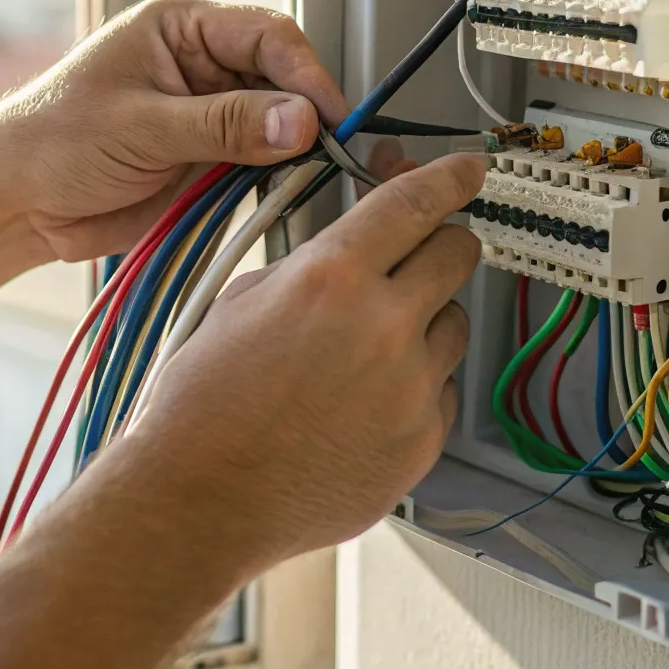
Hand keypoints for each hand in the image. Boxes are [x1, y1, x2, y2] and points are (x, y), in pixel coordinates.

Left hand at [0, 0, 346, 261]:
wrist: (15, 201)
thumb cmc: (50, 140)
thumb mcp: (139, 126)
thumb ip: (221, 124)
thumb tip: (298, 120)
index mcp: (180, 29)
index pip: (267, 36)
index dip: (304, 74)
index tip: (328, 116)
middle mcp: (202, 66)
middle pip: (282, 78)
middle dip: (308, 112)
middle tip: (329, 151)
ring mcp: (209, 115)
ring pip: (279, 124)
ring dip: (297, 150)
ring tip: (314, 175)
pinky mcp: (210, 161)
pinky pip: (262, 164)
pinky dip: (280, 179)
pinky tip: (290, 191)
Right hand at [113, 151, 485, 564]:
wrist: (200, 498)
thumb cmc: (205, 406)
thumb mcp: (242, 300)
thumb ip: (314, 265)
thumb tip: (359, 247)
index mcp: (333, 277)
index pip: (416, 202)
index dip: (450, 177)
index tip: (468, 170)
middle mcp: (384, 326)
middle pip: (458, 254)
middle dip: (441, 245)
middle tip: (417, 259)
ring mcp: (411, 388)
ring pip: (453, 325)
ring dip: (422, 324)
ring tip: (360, 356)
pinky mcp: (422, 441)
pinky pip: (441, 391)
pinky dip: (413, 389)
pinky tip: (360, 406)